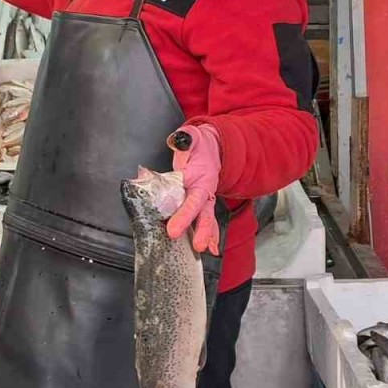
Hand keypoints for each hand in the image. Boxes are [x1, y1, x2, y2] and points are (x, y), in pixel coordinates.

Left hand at [166, 124, 220, 255]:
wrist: (214, 148)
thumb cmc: (199, 145)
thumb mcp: (192, 138)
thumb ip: (185, 140)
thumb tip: (177, 141)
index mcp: (202, 177)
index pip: (192, 198)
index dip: (184, 213)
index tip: (174, 229)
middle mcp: (205, 190)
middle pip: (203, 212)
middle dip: (201, 229)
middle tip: (196, 246)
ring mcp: (205, 198)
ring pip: (206, 218)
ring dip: (206, 234)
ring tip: (202, 249)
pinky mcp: (203, 203)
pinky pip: (208, 220)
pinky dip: (211, 234)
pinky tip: (212, 248)